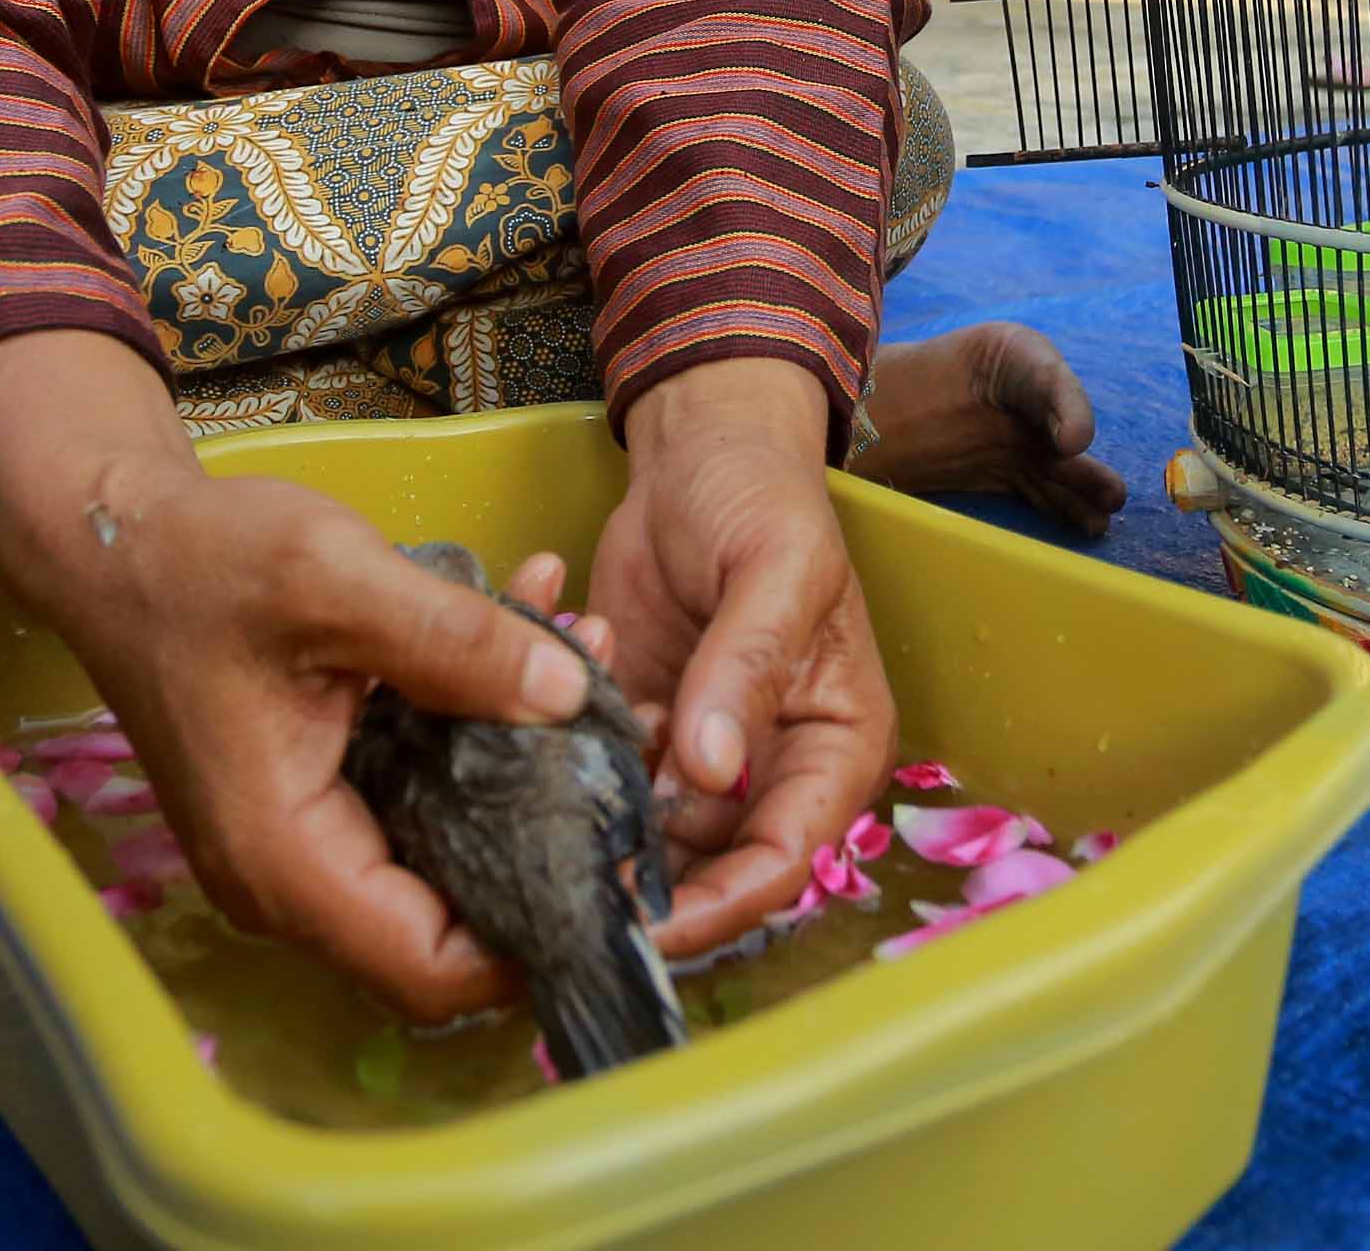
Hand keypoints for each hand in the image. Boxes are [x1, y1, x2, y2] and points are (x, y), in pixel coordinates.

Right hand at [0, 329, 608, 1020]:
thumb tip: (569, 695)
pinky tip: (524, 644)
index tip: (616, 851)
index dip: (535, 931)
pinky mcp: (314, 801)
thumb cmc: (204, 563)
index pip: (432, 969)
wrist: (119, 539)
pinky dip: (476, 738)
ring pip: (443, 853)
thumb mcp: (337, 579)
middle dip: (544, 833)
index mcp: (285, 859)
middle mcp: (287, 880)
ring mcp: (298, 845)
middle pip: (449, 926)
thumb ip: (457, 642)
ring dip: (520, 769)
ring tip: (581, 657)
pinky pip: (418, 802)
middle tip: (617, 736)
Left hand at [587, 359, 892, 956]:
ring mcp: (696, 756)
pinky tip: (535, 721)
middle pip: (708, 871)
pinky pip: (595, 783)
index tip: (645, 924)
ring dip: (591, 823)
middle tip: (558, 887)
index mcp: (833, 746)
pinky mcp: (633, 732)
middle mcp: (769, 769)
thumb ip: (746, 668)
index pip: (784, 861)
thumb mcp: (773, 570)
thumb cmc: (761, 496)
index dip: (719, 905)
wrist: (698, 445)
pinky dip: (562, 768)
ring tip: (536, 789)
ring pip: (641, 839)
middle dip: (640, 884)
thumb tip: (712, 771)